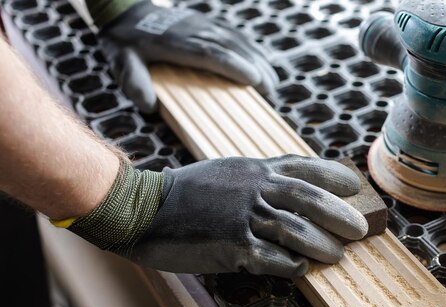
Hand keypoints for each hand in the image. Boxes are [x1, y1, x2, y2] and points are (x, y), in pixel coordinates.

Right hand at [67, 156, 367, 276]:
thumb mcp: (228, 171)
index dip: (334, 176)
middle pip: (311, 200)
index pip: (305, 168)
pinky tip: (301, 269)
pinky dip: (292, 265)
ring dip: (323, 246)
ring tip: (337, 256)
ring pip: (298, 232)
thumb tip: (293, 184)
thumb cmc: (187, 191)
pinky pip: (274, 259)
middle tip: (359, 229)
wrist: (145, 209)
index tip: (353, 186)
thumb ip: (260, 175)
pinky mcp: (233, 248)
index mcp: (255, 169)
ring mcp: (245, 219)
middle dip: (340, 215)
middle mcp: (255, 190)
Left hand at [95, 1, 277, 111]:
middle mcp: (194, 30)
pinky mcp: (208, 23)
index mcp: (175, 42)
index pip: (209, 53)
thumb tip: (149, 106)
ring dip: (257, 59)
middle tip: (270, 90)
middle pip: (230, 47)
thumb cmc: (126, 43)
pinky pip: (234, 36)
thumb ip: (134, 82)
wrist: (126, 11)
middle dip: (254, 66)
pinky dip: (251, 50)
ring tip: (272, 82)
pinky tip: (263, 63)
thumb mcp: (122, 62)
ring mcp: (203, 24)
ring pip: (236, 41)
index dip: (232, 65)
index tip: (253, 79)